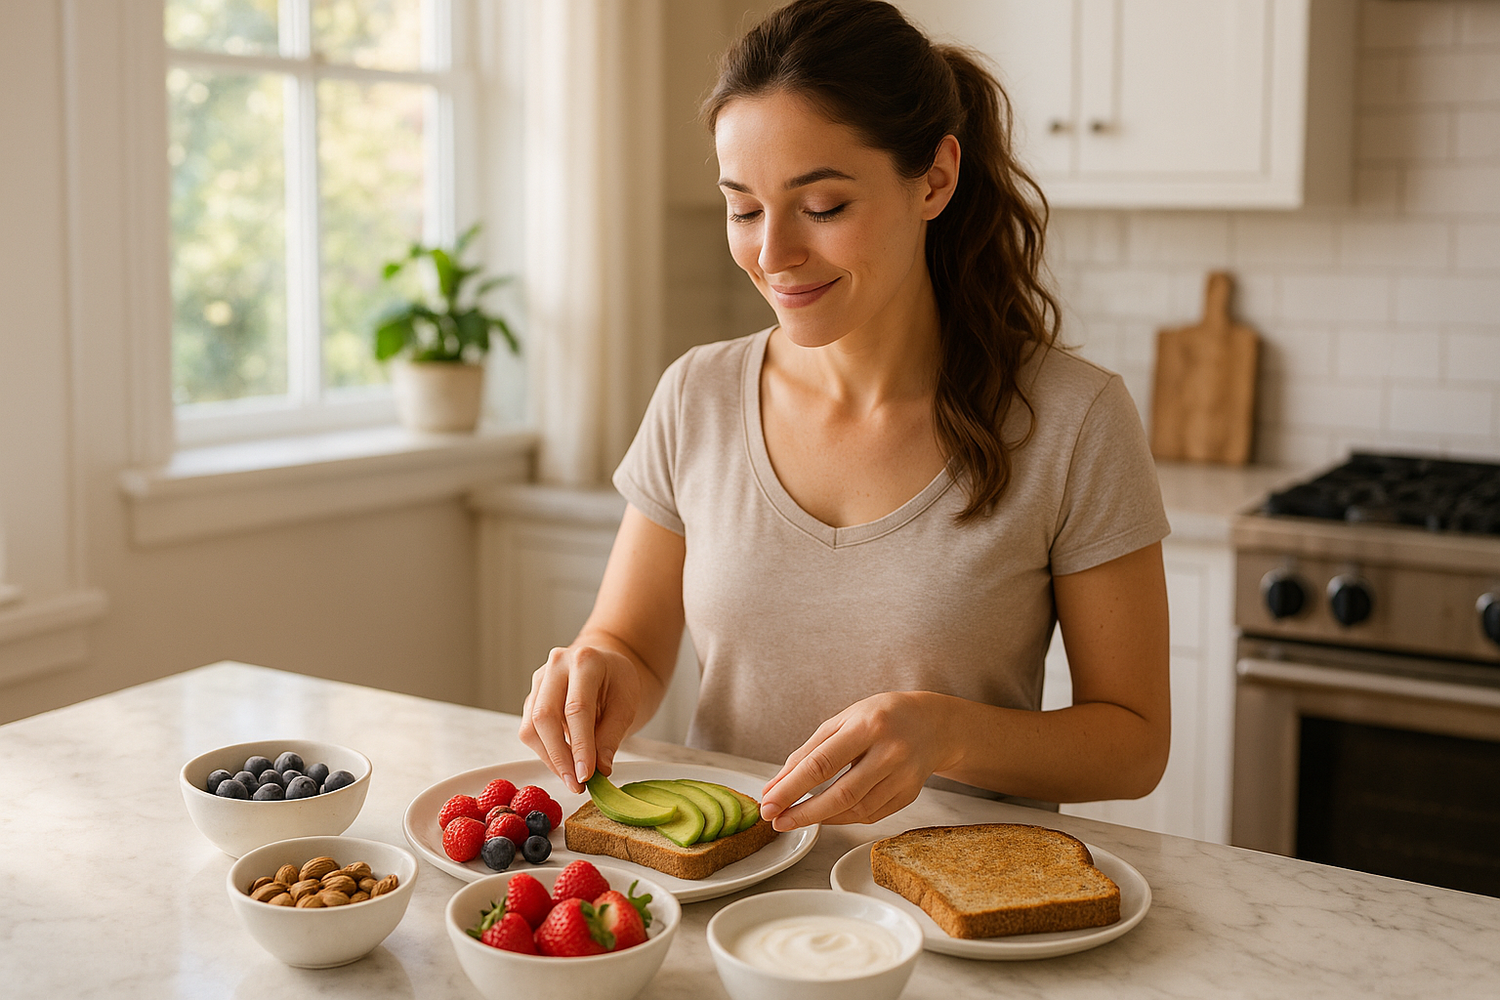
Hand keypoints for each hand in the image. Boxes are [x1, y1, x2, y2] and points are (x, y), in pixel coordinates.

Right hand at [518, 643, 644, 793]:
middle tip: (576, 784)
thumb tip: (599, 770)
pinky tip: (564, 763)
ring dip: (550, 758)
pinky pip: (529, 730)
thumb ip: (612, 736)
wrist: (606, 665)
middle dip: (560, 757)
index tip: (586, 775)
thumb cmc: (618, 682)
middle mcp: (556, 665)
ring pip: (531, 727)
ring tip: (572, 777)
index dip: (580, 746)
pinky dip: (546, 752)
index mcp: (585, 660)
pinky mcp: (532, 697)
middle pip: (545, 716)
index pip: (577, 708)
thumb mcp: (627, 705)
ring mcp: (539, 680)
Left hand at [758, 692, 956, 830]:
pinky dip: (843, 818)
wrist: (932, 724)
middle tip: (777, 821)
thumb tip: (775, 786)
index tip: (768, 803)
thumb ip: (807, 753)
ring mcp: (903, 776)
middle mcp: (889, 752)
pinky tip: (825, 815)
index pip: (822, 763)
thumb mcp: (842, 722)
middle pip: (841, 794)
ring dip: (821, 818)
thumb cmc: (879, 717)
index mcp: (867, 726)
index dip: (791, 788)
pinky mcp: (909, 794)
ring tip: (795, 818)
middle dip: (804, 812)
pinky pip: (870, 815)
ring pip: (856, 810)